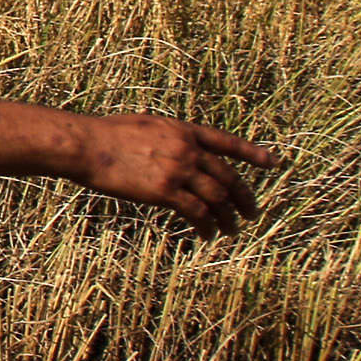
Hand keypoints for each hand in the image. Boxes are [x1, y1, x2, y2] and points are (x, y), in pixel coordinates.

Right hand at [69, 115, 277, 234]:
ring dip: (228, 217)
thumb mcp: (145, 125)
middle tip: (251, 213)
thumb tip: (178, 152)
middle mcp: (187, 149)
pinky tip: (208, 235)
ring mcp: (178, 170)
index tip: (273, 163)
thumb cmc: (105, 135)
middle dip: (243, 197)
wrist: (87, 145)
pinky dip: (207, 226)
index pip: (227, 142)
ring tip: (232, 230)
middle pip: (227, 176)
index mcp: (183, 130)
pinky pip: (197, 213)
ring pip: (217, 198)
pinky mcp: (165, 191)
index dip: (252, 153)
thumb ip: (168, 138)